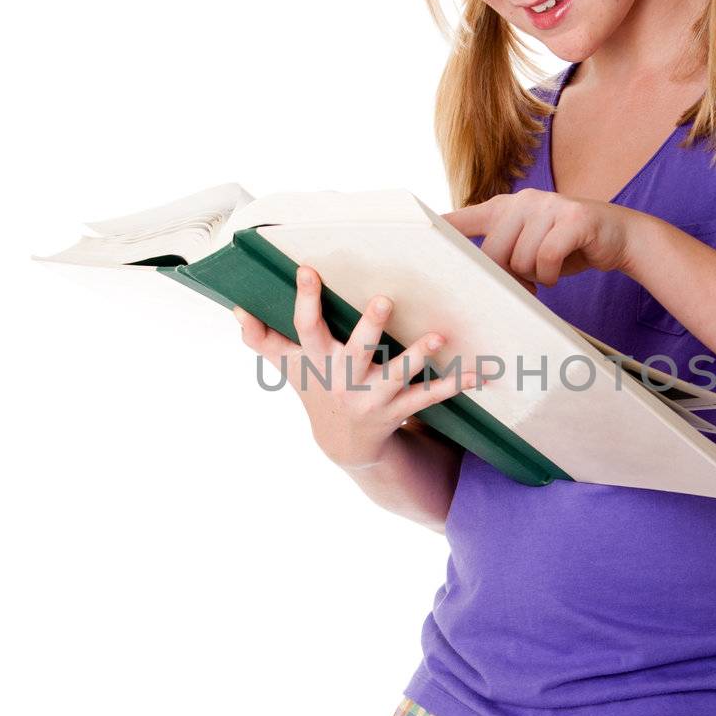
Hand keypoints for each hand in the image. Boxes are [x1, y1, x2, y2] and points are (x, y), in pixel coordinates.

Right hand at [232, 265, 479, 469]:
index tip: (307, 270)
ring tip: (439, 337)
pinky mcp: (400, 409)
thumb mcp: (288, 366)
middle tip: (383, 300)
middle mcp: (345, 378)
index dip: (305, 300)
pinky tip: (479, 371)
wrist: (343, 444)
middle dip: (369, 327)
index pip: (306, 327)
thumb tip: (236, 308)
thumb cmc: (316, 389)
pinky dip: (455, 384)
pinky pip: (430, 396)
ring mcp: (373, 396)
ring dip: (418, 356)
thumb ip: (261, 338)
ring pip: (398, 374)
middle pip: (357, 350)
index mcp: (318, 360)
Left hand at [441, 189, 634, 289]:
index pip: (467, 216)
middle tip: (529, 282)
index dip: (442, 226)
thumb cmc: (568, 246)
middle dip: (510, 276)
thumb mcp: (531, 244)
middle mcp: (525, 200)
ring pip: (522, 259)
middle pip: (494, 252)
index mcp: (508, 206)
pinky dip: (553, 274)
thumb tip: (477, 278)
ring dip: (536, 276)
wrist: (619, 236)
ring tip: (550, 269)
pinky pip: (547, 258)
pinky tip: (562, 269)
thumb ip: (504, 250)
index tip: (416, 230)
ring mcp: (550, 206)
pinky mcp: (574, 218)